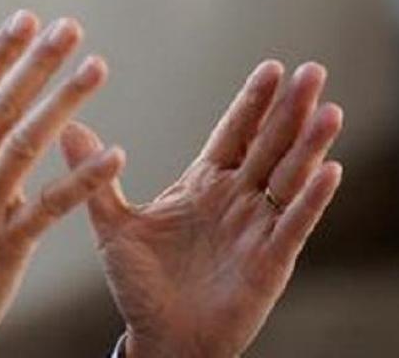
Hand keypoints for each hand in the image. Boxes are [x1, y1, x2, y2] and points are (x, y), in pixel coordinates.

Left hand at [61, 61, 343, 357]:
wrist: (160, 341)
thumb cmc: (140, 286)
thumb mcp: (113, 226)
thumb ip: (96, 177)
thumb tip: (69, 128)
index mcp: (205, 184)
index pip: (236, 134)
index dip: (253, 102)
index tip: (272, 67)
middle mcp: (238, 200)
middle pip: (270, 145)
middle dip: (291, 109)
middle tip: (313, 71)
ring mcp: (258, 228)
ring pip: (290, 177)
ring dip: (310, 145)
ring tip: (329, 109)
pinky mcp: (271, 261)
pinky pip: (295, 223)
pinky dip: (313, 198)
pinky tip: (330, 169)